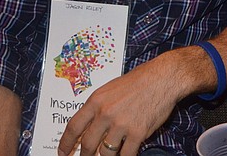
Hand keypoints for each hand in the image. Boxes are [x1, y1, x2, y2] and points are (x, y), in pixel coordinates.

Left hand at [57, 53, 190, 155]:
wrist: (163, 78)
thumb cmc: (140, 80)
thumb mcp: (111, 88)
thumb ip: (99, 106)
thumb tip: (90, 126)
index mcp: (96, 101)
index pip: (73, 127)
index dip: (65, 143)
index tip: (62, 152)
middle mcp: (106, 113)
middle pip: (87, 144)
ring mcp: (121, 124)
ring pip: (105, 153)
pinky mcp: (137, 133)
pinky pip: (126, 155)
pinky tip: (124, 155)